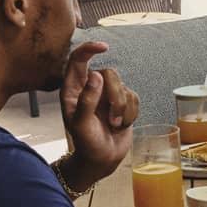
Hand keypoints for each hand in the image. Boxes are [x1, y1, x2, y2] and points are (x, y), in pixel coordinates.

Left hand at [61, 42, 138, 183]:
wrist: (101, 160)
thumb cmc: (86, 144)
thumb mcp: (81, 125)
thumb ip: (87, 99)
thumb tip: (96, 74)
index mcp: (73, 90)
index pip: (77, 60)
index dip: (89, 49)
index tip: (105, 47)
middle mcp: (90, 89)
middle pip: (110, 74)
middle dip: (115, 96)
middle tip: (112, 119)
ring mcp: (107, 96)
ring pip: (124, 86)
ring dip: (123, 109)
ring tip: (114, 125)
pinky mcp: (122, 104)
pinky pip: (134, 98)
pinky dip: (130, 113)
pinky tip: (120, 125)